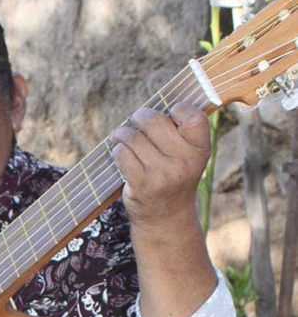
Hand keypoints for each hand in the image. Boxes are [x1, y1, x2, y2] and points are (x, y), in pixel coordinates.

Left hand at [109, 102, 210, 229]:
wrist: (166, 216)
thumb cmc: (173, 175)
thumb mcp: (187, 155)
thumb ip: (179, 130)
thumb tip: (158, 100)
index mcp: (200, 150)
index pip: (192, 116)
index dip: (178, 109)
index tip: (169, 114)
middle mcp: (185, 162)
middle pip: (153, 121)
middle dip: (140, 117)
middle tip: (136, 121)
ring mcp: (163, 174)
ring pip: (132, 137)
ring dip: (122, 134)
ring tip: (121, 137)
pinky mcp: (142, 183)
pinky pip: (122, 153)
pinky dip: (117, 150)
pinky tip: (120, 153)